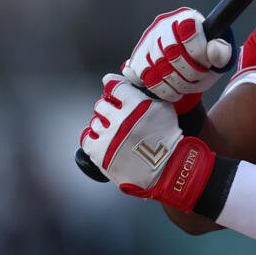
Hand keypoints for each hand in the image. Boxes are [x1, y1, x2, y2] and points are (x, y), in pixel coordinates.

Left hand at [79, 74, 215, 211]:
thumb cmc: (168, 140)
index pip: (113, 85)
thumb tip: (134, 87)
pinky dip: (92, 137)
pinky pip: (87, 139)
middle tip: (115, 114)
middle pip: (101, 104)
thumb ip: (148, 95)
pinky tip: (100, 139)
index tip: (111, 88)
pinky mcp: (100, 154)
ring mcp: (108, 137)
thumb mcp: (164, 109)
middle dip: (107, 107)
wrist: (166, 169)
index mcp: (136, 104)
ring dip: (102, 124)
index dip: (111, 85)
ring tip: (111, 130)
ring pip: (94, 121)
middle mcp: (120, 118)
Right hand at [124, 8, 234, 106]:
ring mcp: (148, 41)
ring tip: (187, 85)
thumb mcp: (220, 55)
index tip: (206, 63)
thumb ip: (221, 53)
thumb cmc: (205, 57)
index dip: (199, 52)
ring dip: (177, 84)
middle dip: (189, 72)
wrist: (185, 63)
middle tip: (198, 78)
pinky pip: (148, 78)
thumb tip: (213, 52)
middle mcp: (163, 25)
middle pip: (172, 52)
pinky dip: (164, 90)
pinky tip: (174, 90)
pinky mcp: (137, 58)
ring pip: (158, 67)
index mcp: (187, 18)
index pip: (189, 31)